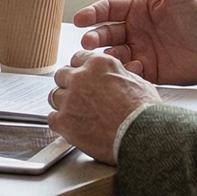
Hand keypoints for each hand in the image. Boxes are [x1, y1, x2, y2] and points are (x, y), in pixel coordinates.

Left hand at [47, 49, 162, 164]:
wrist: (141, 136)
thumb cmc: (144, 112)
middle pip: (62, 75)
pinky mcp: (64, 120)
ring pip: (55, 96)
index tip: (82, 77)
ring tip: (77, 114)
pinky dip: (60, 123)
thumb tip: (118, 76)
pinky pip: (52, 118)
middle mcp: (81, 77)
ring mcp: (70, 99)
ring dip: (64, 104)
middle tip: (78, 96)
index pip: (78, 59)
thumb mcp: (138, 82)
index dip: (81, 70)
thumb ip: (120, 75)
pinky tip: (71, 126)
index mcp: (99, 64)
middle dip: (68, 85)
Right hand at [73, 0, 196, 85]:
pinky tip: (134, 69)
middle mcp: (136, 30)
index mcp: (139, 10)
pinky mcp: (148, 71)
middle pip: (105, 32)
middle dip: (94, 37)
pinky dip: (127, 72)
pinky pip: (130, 72)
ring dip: (108, 56)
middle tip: (87, 43)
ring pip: (114, 53)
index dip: (92, 13)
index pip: (108, 9)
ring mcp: (141, 51)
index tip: (80, 19)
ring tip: (110, 58)